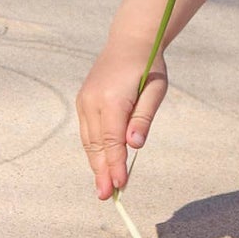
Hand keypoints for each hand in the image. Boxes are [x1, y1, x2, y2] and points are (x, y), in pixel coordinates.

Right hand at [76, 45, 168, 198]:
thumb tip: (134, 146)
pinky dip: (93, 149)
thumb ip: (144, 118)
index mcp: (112, 99)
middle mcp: (92, 101)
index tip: (120, 185)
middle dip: (102, 172)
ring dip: (96, 164)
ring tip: (103, 186)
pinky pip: (87, 132)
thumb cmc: (149, 65)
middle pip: (97, 145)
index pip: (112, 140)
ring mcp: (84, 101)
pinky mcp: (83, 101)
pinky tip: (101, 163)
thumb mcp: (155, 89)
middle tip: (107, 196)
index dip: (115, 165)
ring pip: (89, 141)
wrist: (129, 41)